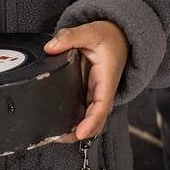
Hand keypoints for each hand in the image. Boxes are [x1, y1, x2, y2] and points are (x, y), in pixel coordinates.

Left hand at [44, 20, 128, 139]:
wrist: (119, 35)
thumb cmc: (109, 36)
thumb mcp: (90, 31)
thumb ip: (70, 37)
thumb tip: (50, 47)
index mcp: (106, 78)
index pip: (102, 105)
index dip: (92, 121)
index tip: (80, 133)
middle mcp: (103, 89)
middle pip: (96, 119)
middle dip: (81, 131)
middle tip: (60, 138)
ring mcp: (96, 92)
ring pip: (90, 117)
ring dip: (77, 128)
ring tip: (57, 135)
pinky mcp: (89, 91)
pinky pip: (84, 109)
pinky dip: (74, 119)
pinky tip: (60, 123)